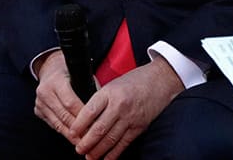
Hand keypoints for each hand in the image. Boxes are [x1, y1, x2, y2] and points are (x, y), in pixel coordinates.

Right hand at [33, 50, 85, 145]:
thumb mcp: (80, 75)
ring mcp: (39, 102)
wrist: (49, 69)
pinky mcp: (38, 111)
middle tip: (90, 138)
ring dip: (71, 135)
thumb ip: (91, 90)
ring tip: (83, 142)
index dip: (82, 116)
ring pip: (57, 123)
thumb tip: (102, 110)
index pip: (70, 102)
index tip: (93, 125)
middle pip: (64, 115)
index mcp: (56, 80)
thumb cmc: (69, 72)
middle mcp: (45, 91)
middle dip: (78, 129)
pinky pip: (53, 125)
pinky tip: (73, 138)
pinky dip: (64, 132)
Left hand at [68, 57, 183, 159]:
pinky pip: (124, 143)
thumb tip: (84, 117)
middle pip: (99, 129)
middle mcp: (119, 105)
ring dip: (98, 151)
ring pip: (111, 139)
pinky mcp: (139, 127)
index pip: (89, 111)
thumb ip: (100, 99)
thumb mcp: (113, 84)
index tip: (72, 132)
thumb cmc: (135, 80)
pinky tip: (106, 158)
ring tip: (89, 156)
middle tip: (78, 149)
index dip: (78, 125)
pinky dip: (114, 153)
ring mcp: (130, 117)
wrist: (160, 80)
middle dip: (86, 142)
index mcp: (109, 92)